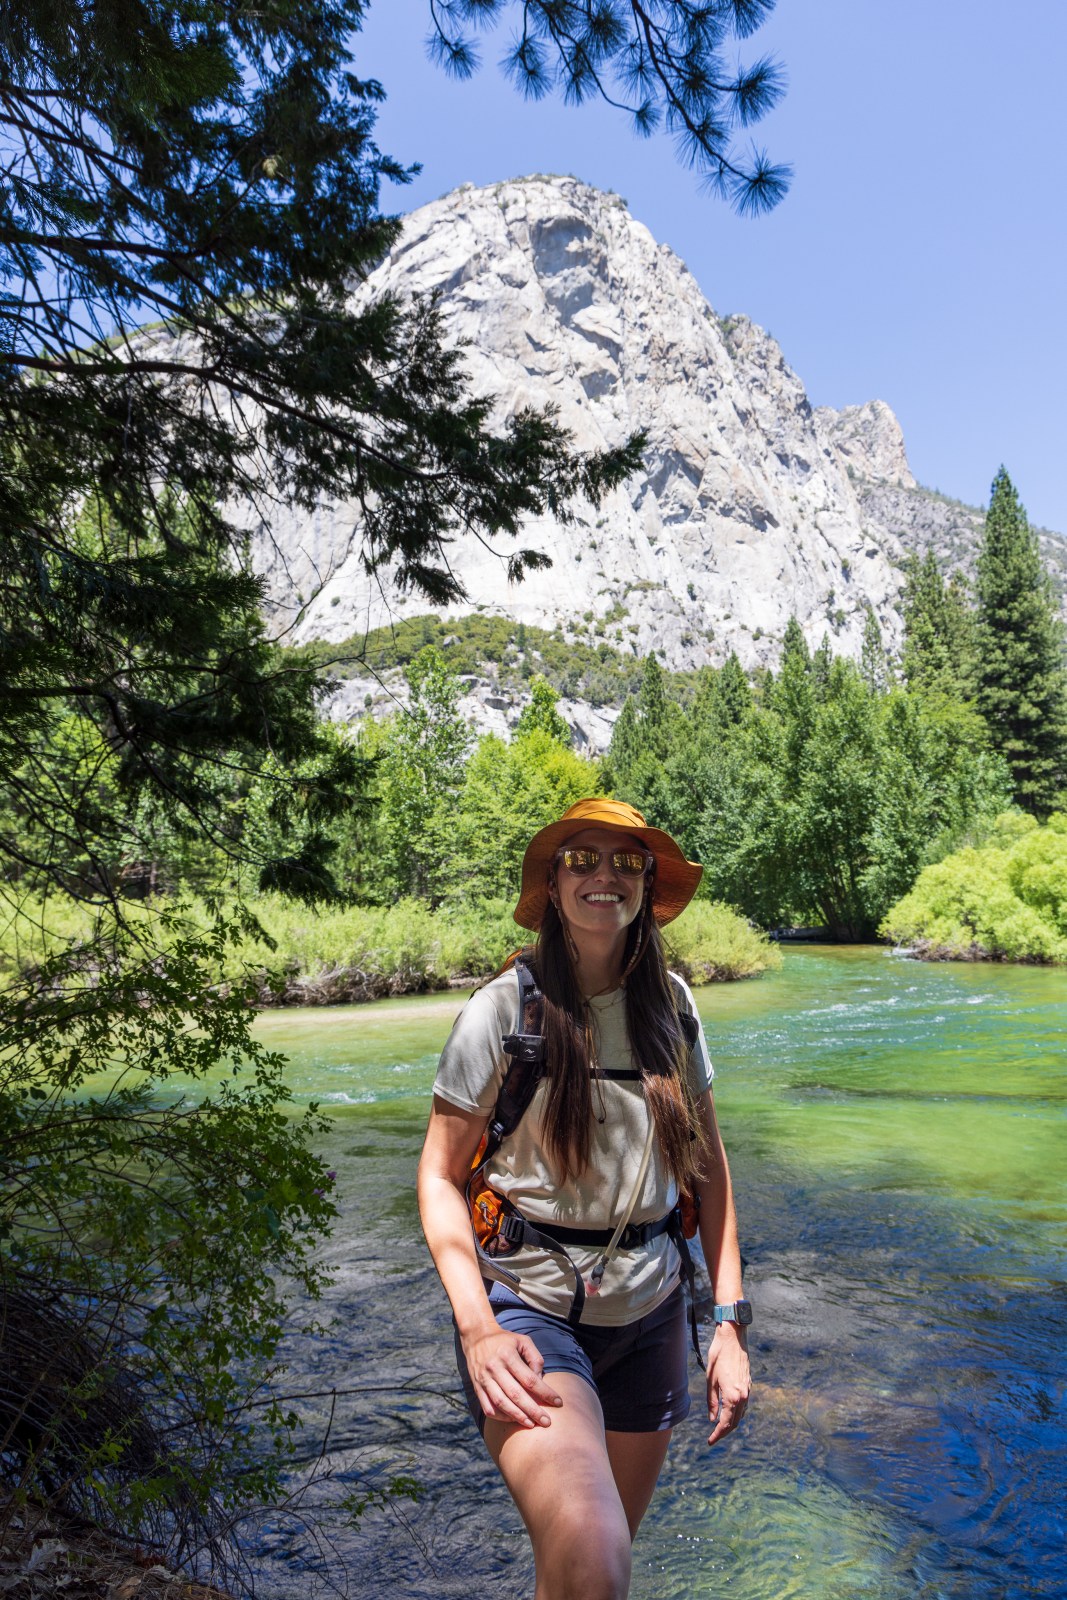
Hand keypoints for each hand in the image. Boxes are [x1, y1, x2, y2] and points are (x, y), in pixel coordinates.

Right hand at [462, 1326, 562, 1428]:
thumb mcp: (522, 1340)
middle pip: (516, 1395)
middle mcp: (495, 1368)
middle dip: (533, 1411)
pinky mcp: (477, 1387)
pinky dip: (500, 1416)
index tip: (559, 1402)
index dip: (545, 1393)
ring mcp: (484, 1379)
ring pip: (501, 1403)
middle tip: (547, 1422)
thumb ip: (535, 1358)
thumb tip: (540, 1380)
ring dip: (517, 1416)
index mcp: (508, 1356)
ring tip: (531, 1424)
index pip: (530, 1379)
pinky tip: (512, 1419)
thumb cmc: (504, 1339)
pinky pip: (487, 1407)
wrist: (476, 1336)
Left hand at [706, 1323, 749, 1444]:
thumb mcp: (710, 1379)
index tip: (710, 1441)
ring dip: (731, 1424)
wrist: (733, 1338)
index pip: (725, 1423)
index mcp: (732, 1396)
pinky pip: (743, 1405)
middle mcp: (743, 1396)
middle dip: (724, 1432)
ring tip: (719, 1428)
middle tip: (713, 1438)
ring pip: (740, 1415)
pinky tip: (729, 1413)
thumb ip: (712, 1401)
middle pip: (735, 1422)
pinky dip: (736, 1413)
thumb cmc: (719, 1356)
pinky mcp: (748, 1385)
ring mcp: (747, 1390)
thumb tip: (713, 1419)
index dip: (717, 1434)